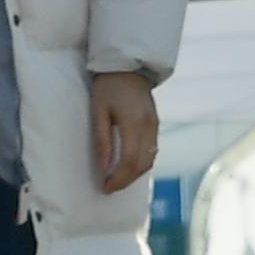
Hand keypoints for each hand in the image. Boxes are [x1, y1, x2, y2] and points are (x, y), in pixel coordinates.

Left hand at [88, 71, 157, 193]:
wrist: (128, 66)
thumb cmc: (108, 86)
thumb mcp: (98, 111)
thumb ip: (102, 140)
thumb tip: (103, 167)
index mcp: (134, 123)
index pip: (130, 160)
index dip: (119, 178)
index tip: (105, 187)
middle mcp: (149, 127)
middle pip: (142, 164)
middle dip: (126, 180)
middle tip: (109, 188)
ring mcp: (155, 126)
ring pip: (150, 160)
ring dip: (134, 174)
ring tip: (117, 180)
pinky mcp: (156, 125)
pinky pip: (152, 151)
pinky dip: (141, 163)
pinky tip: (128, 167)